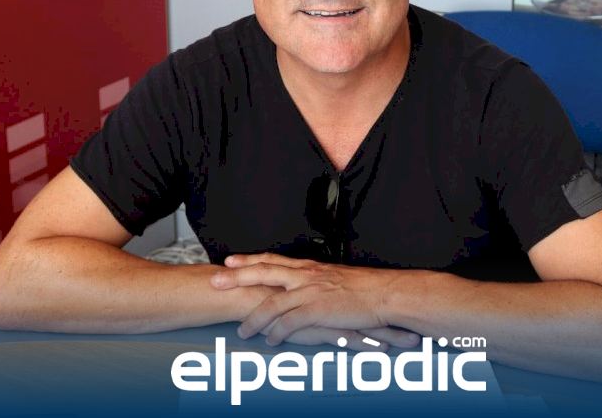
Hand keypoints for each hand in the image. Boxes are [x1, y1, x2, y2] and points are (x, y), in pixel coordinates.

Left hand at [210, 253, 417, 348]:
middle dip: (237, 278)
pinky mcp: (318, 310)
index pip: (273, 260)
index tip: (230, 261)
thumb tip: (305, 289)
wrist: (385, 294)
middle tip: (216, 282)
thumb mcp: (337, 279)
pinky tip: (271, 341)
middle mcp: (306, 276)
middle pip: (263, 273)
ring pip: (272, 303)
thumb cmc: (366, 289)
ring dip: (254, 319)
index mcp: (310, 267)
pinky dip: (278, 333)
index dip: (250, 261)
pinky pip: (290, 323)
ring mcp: (311, 292)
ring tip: (243, 331)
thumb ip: (318, 282)